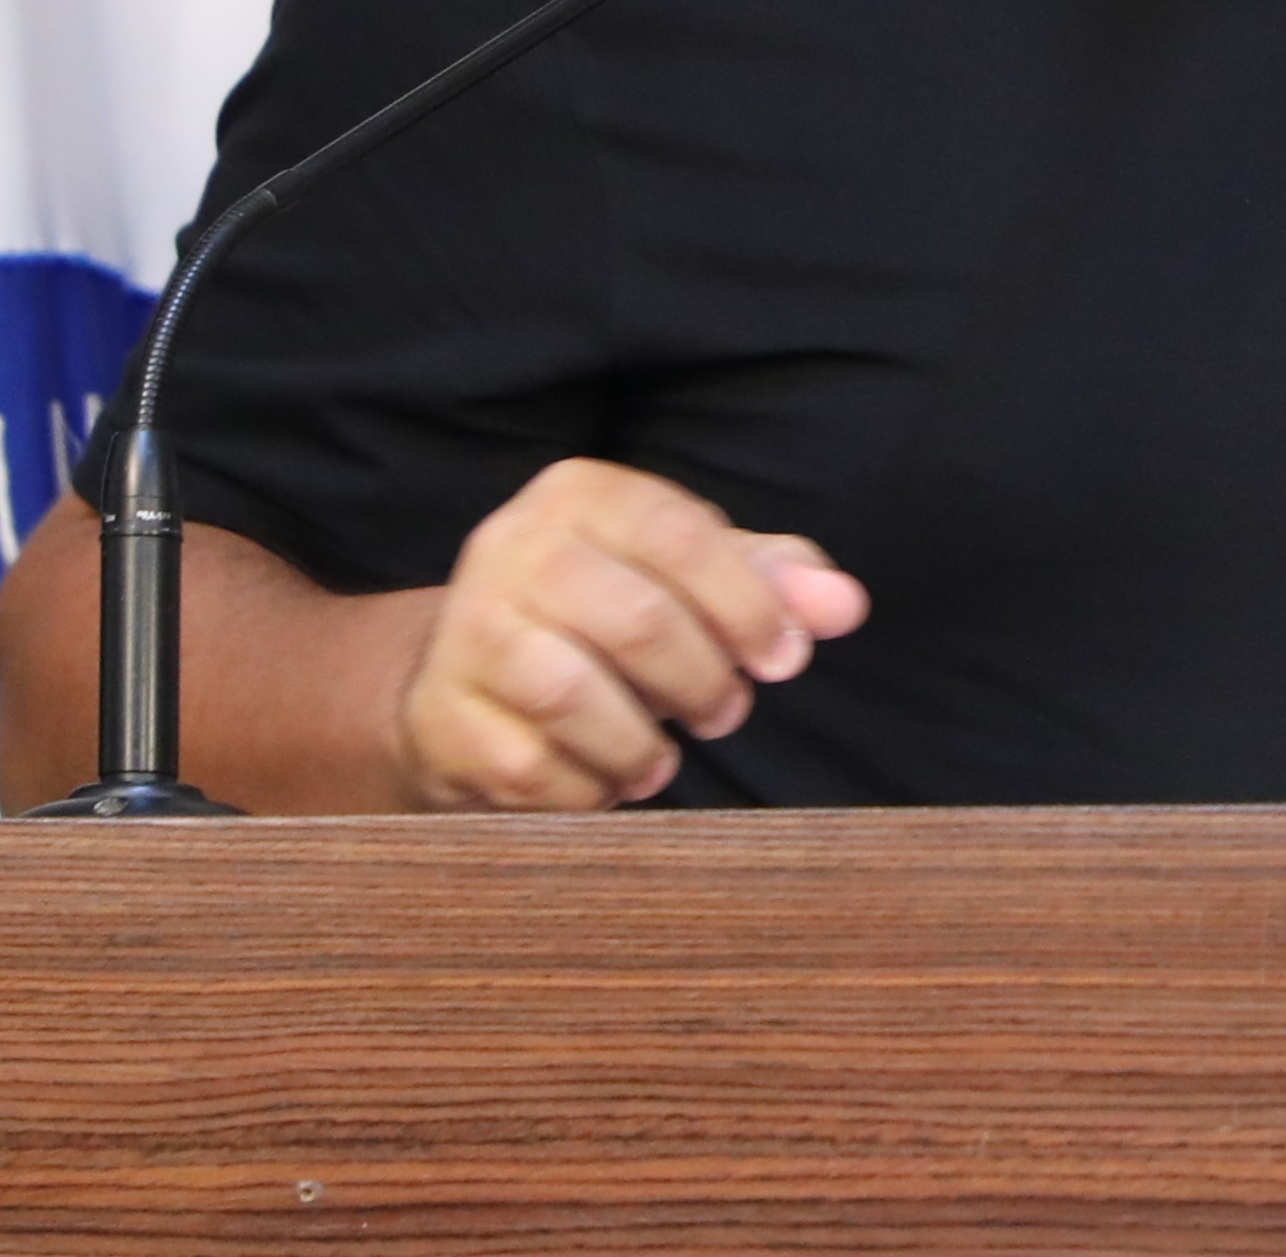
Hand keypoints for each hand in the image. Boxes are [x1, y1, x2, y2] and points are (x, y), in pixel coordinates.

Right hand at [392, 458, 870, 809]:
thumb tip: (845, 605)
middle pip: (635, 620)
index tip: (786, 659)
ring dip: (641, 745)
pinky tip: (601, 779)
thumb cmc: (605, 615)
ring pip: (572, 694)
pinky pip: (531, 768)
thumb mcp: (688, 577)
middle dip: (701, 681)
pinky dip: (586, 790)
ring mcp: (465, 634)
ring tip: (661, 759)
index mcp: (577, 495)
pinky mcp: (441, 717)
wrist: (466, 678)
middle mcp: (509, 549)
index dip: (746, 602)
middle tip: (725, 712)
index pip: (678, 532)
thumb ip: (770, 581)